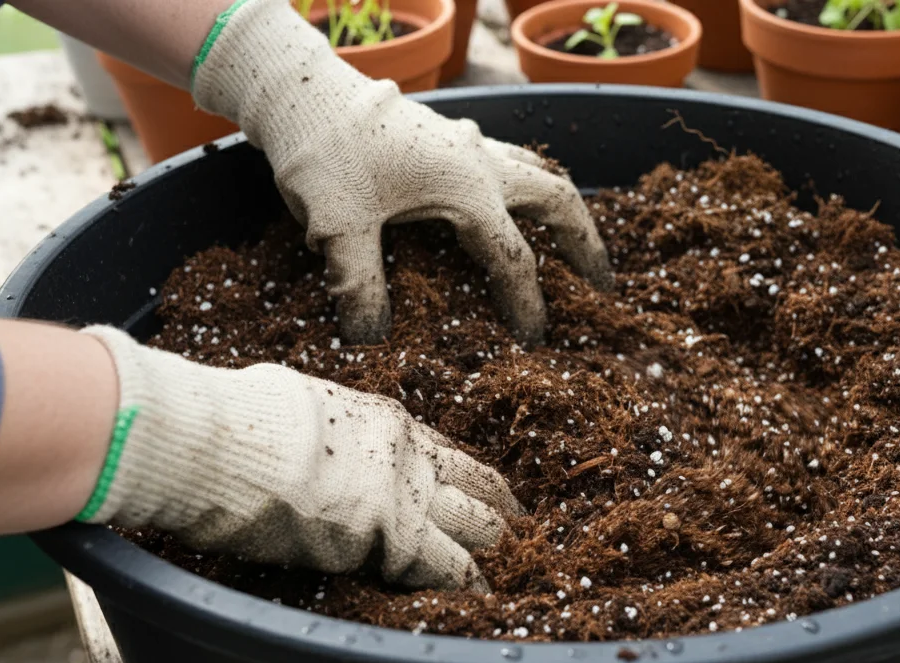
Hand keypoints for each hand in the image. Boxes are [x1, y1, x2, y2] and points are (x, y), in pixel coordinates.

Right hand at [80, 327, 520, 591]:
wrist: (223, 442)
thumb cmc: (239, 421)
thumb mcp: (297, 405)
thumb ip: (323, 428)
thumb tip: (303, 431)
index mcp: (383, 421)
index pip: (444, 453)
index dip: (467, 478)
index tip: (485, 493)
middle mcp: (407, 454)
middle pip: (474, 485)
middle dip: (496, 512)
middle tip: (516, 533)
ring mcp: (405, 493)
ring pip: (475, 524)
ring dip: (492, 549)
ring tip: (511, 571)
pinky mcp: (391, 536)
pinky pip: (446, 565)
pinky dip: (468, 583)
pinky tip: (484, 598)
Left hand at [191, 0, 612, 345]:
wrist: (298, 87)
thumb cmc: (323, 152)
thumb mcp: (338, 226)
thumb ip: (361, 284)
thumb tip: (369, 338)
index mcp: (468, 188)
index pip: (514, 259)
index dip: (527, 304)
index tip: (534, 339)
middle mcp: (480, 161)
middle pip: (557, 200)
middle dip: (583, 243)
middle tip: (601, 283)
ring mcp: (466, 141)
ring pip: (537, 171)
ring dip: (559, 208)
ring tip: (570, 240)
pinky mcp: (446, 133)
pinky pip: (506, 159)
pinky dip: (523, 186)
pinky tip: (507, 203)